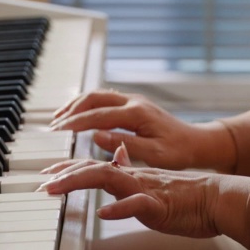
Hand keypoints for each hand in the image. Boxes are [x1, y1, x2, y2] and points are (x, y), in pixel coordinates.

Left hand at [39, 145, 249, 239]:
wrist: (218, 197)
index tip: (47, 172)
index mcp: (132, 175)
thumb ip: (132, 170)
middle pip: (94, 170)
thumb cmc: (188, 195)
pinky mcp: (160, 205)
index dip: (68, 168)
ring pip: (108, 179)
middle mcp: (135, 178)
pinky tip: (105, 212)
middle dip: (63, 175)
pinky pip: (138, 205)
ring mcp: (146, 190)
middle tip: (40, 183)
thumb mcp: (153, 181)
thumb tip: (115, 158)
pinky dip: (120, 208)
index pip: (94, 166)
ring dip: (79, 181)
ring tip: (57, 188)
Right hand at [50, 89, 234, 171]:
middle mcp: (133, 102)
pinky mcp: (134, 104)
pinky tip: (79, 114)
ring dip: (77, 105)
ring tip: (59, 119)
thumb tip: (96, 136)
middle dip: (71, 110)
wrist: (196, 142)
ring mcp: (134, 100)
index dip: (75, 123)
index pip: (98, 115)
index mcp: (137, 113)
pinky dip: (88, 105)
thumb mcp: (154, 154)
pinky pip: (105, 99)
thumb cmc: (178, 152)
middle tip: (53, 126)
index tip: (58, 132)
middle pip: (94, 98)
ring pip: (98, 95)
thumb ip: (125, 145)